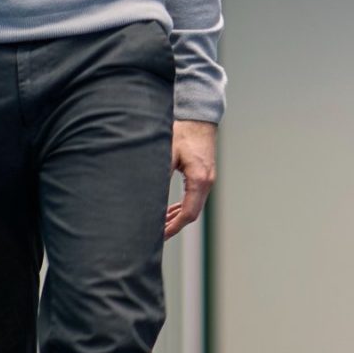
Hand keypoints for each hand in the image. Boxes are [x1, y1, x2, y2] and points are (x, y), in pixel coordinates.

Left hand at [164, 120, 215, 239]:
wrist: (198, 116)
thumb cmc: (182, 132)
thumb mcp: (166, 154)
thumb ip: (158, 177)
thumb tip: (146, 198)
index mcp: (199, 180)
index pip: (188, 213)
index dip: (173, 227)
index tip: (159, 235)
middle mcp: (206, 182)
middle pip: (192, 214)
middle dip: (173, 226)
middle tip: (155, 235)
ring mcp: (207, 179)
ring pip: (193, 206)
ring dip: (177, 217)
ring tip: (160, 225)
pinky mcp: (204, 175)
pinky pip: (194, 197)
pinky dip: (182, 207)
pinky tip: (171, 209)